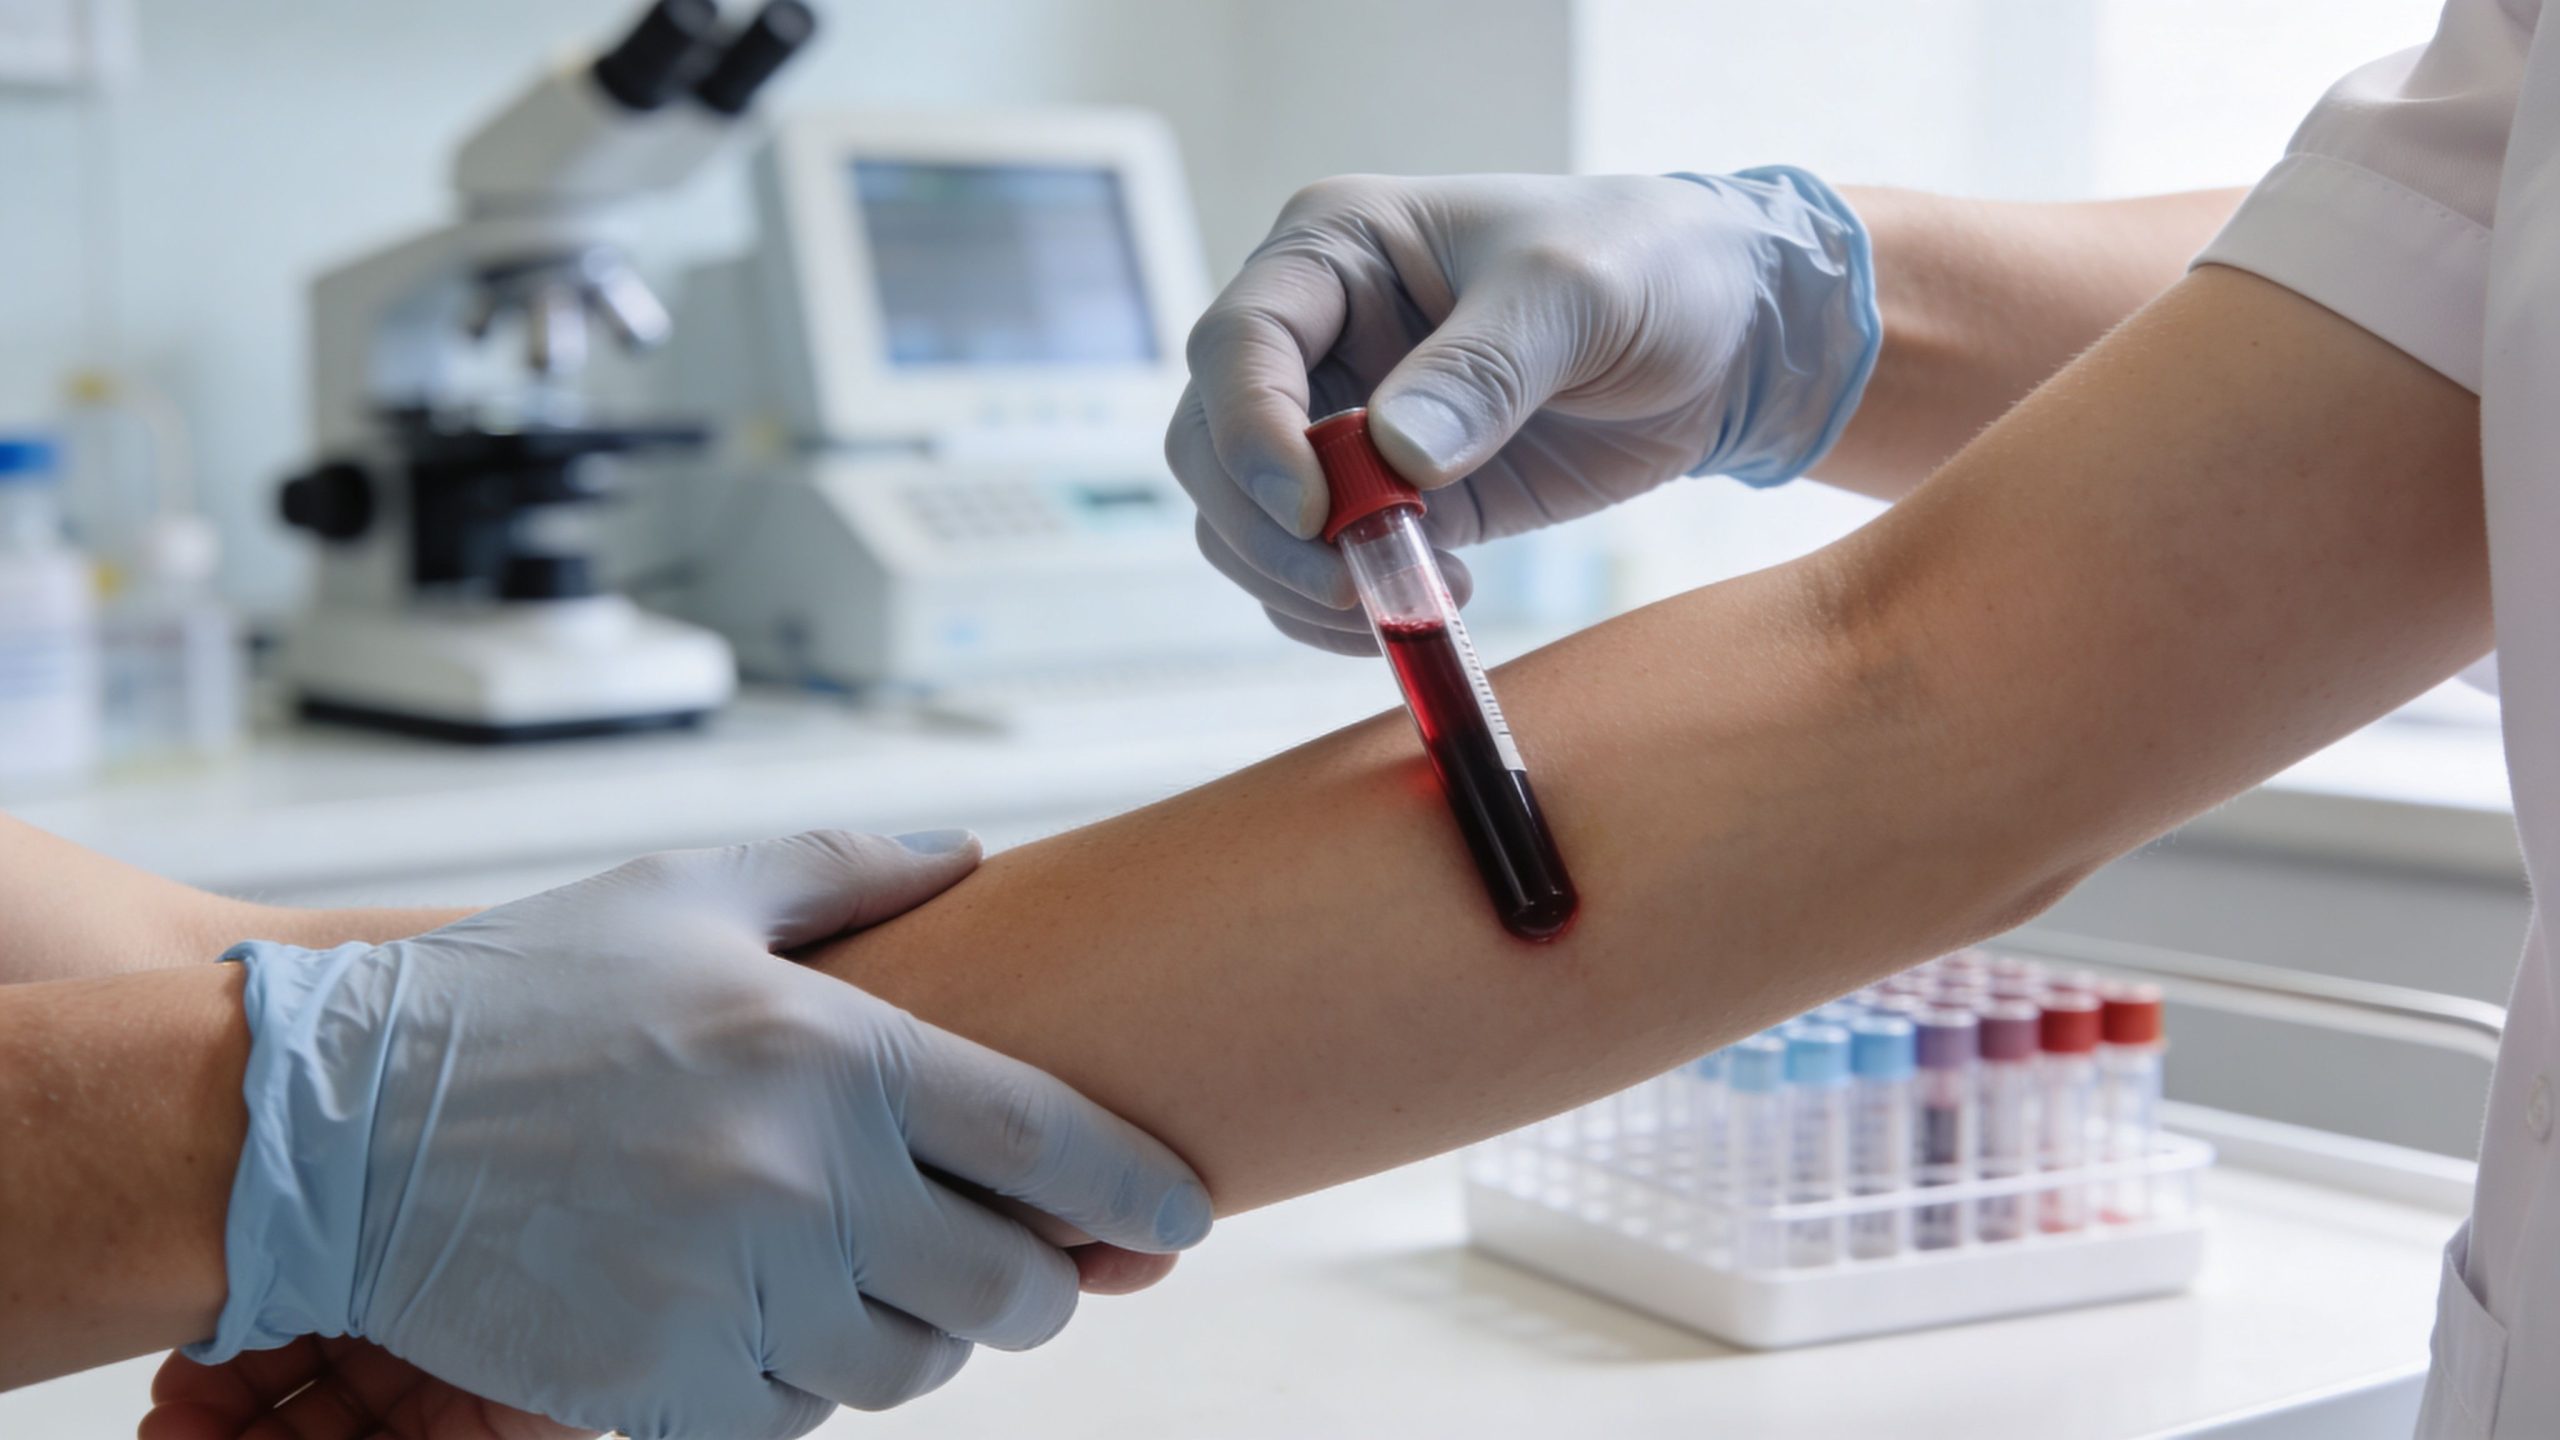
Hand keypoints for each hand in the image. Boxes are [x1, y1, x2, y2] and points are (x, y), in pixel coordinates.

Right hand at [185, 830, 1212, 1439]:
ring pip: (916, 1368)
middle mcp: (807, 1181)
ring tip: (882, 1285)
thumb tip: (970, 849)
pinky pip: (801, 1416)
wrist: (333, 1125)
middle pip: (1012, 1289)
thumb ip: (850, 871)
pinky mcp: (663, 1384)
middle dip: (1038, 1287)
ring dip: (922, 1336)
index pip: (1055, 1147)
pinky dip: (809, 1383)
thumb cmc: (519, 994)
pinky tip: (775, 1325)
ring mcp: (736, 1294)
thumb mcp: (689, 892)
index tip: (1181, 1223)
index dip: (1143, 1195)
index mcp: (838, 1054)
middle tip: (1019, 1266)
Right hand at [1168, 168, 1878, 651]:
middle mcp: (1314, 337)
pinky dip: (1333, 612)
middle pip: (1212, 446)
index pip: (1236, 343)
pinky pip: (1308, 572)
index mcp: (1333, 250)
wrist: (1721, 338)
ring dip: (1297, 582)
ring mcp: (1339, 425)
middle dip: (1264, 528)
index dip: (1253, 433)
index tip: (1316, 510)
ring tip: (1409, 598)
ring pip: (1242, 521)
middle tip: (1355, 582)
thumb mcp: (1576, 291)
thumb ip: (1484, 367)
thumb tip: (1394, 456)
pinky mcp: (1382, 503)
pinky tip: (1419, 609)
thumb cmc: (1647, 268)